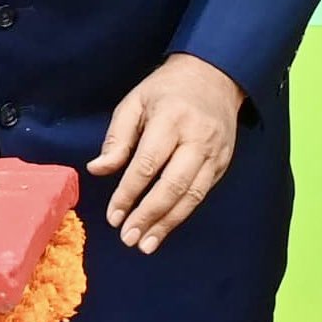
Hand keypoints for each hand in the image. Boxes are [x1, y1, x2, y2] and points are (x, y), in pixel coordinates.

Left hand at [86, 54, 244, 253]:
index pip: (147, 164)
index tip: (113, 215)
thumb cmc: (165, 90)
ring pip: (191, 196)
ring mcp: (214, 154)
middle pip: (172, 185)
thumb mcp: (134, 102)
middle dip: (149, 215)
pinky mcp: (222, 164)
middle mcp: (196, 140)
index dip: (129, 193)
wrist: (214, 77)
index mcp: (170, 120)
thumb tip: (98, 169)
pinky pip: (201, 194)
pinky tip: (165, 227)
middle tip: (129, 238)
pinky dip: (182, 214)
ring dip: (167, 223)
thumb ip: (117, 138)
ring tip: (146, 244)